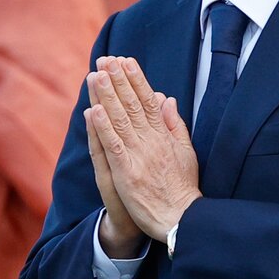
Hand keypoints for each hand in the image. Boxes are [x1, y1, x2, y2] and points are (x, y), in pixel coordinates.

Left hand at [88, 56, 200, 241]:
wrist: (181, 219)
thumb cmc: (182, 187)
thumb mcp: (186, 151)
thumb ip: (175, 124)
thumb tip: (167, 98)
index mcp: (164, 135)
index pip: (148, 101)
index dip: (136, 79)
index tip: (126, 61)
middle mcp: (151, 141)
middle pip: (132, 105)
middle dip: (117, 80)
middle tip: (105, 60)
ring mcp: (138, 156)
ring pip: (120, 120)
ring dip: (106, 96)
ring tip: (95, 75)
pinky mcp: (126, 173)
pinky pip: (112, 146)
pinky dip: (102, 128)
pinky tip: (92, 111)